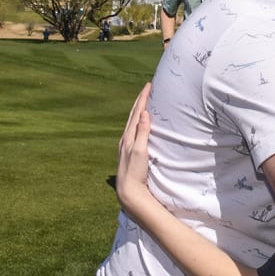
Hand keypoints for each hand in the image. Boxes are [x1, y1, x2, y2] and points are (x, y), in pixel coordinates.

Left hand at [116, 83, 153, 208]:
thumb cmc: (134, 171)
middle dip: (140, 100)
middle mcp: (126, 138)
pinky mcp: (129, 150)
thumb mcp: (140, 151)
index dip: (143, 98)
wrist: (128, 190)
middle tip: (147, 88)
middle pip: (133, 114)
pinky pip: (134, 129)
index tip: (149, 85)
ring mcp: (126, 144)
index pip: (137, 112)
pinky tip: (140, 123)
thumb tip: (144, 113)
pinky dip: (138, 121)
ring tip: (144, 101)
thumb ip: (142, 132)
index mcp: (128, 136)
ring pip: (133, 121)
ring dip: (139, 109)